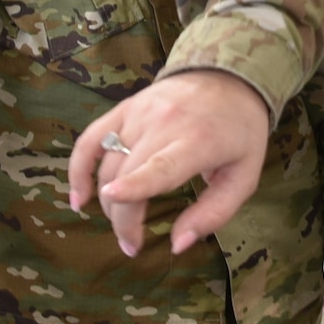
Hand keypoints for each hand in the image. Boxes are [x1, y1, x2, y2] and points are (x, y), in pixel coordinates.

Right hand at [69, 70, 271, 255]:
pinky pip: (91, 139)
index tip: (112, 198)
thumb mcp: (243, 176)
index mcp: (199, 140)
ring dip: (107, 201)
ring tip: (121, 226)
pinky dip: (79, 168)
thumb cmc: (239, 132)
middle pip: (127, 173)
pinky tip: (80, 197)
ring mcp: (140, 113)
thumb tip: (177, 246)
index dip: (135, 182)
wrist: (228, 77)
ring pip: (108, 162)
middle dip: (122, 217)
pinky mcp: (124, 108)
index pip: (161, 163)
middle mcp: (165, 123)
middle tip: (131, 244)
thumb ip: (213, 214)